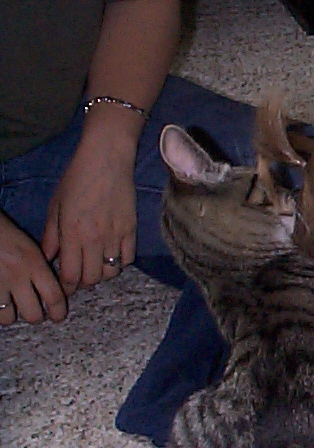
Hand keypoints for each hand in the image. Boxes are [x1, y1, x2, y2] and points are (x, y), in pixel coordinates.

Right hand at [0, 213, 67, 324]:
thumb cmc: (2, 232)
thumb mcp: (28, 246)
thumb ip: (40, 267)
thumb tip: (54, 288)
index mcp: (33, 264)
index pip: (55, 296)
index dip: (59, 311)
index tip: (58, 316)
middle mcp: (17, 277)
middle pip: (33, 314)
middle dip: (36, 317)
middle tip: (35, 314)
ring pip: (8, 318)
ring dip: (11, 316)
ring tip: (11, 310)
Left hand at [40, 132, 136, 294]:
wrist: (107, 161)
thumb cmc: (77, 179)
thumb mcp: (55, 206)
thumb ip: (51, 235)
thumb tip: (49, 257)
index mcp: (72, 234)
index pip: (70, 274)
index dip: (67, 286)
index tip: (64, 286)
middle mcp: (94, 239)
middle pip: (92, 278)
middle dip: (83, 282)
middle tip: (79, 276)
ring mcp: (115, 236)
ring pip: (111, 272)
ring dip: (102, 274)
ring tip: (95, 266)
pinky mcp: (131, 230)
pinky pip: (128, 258)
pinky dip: (119, 262)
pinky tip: (111, 254)